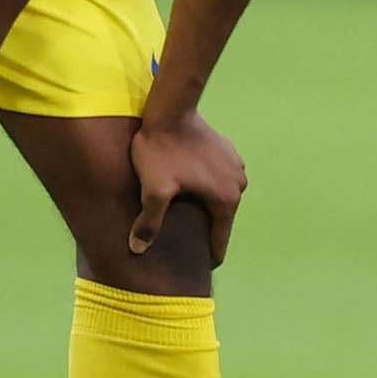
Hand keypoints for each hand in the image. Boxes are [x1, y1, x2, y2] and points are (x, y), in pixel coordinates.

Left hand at [128, 114, 246, 267]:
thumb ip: (148, 223)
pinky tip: (188, 184)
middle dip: (203, 229)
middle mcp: (238, 184)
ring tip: (183, 211)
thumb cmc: (161, 152)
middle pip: (220, 219)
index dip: (205, 258)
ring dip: (205, 205)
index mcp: (226, 200)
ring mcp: (236, 164)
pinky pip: (219, 177)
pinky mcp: (227, 150)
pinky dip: (207, 185)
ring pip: (220, 197)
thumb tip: (137, 251)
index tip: (192, 269)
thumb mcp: (153, 190)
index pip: (219, 241)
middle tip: (181, 238)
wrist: (170, 109)